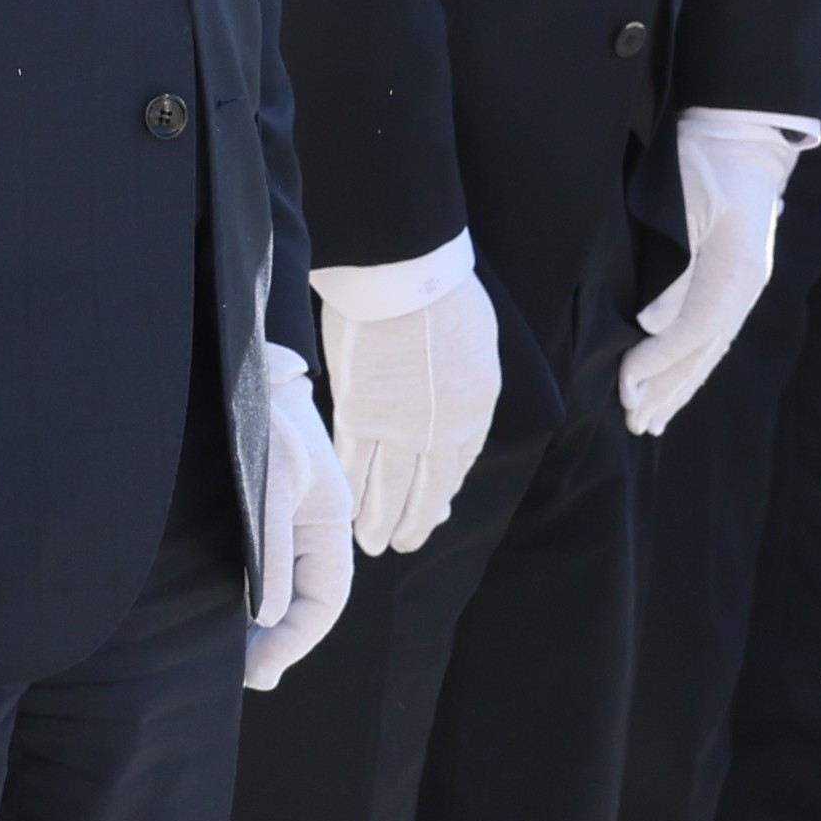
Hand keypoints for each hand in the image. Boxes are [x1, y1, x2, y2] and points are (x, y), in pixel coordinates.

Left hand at [242, 344, 355, 690]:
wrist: (237, 363)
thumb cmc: (258, 418)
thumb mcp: (269, 483)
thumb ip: (271, 547)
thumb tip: (266, 615)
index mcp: (328, 518)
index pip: (326, 599)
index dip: (296, 641)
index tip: (260, 672)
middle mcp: (311, 523)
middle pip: (305, 598)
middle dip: (278, 641)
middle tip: (244, 677)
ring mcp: (284, 515)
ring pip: (279, 583)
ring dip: (258, 621)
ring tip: (230, 655)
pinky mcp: (254, 506)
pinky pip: (257, 563)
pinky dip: (243, 592)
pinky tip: (218, 609)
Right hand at [310, 238, 506, 554]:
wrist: (407, 275)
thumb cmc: (443, 293)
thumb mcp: (476, 345)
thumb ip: (465, 384)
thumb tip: (453, 404)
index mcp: (477, 408)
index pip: (461, 464)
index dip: (445, 493)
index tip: (436, 510)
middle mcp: (443, 429)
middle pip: (428, 489)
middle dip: (415, 521)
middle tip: (403, 544)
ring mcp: (400, 426)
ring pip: (388, 488)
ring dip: (379, 520)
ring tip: (372, 543)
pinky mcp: (360, 414)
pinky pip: (353, 464)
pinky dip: (349, 490)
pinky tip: (344, 508)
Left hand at [621, 112, 807, 436]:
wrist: (743, 135)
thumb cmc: (706, 159)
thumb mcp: (684, 205)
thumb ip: (673, 269)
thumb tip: (652, 324)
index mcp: (736, 269)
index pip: (694, 331)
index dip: (659, 363)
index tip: (624, 386)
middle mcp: (745, 285)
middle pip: (705, 352)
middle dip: (667, 391)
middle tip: (634, 424)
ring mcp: (745, 285)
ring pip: (710, 350)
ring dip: (680, 387)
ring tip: (653, 420)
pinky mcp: (735, 281)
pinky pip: (712, 335)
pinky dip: (691, 364)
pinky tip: (675, 382)